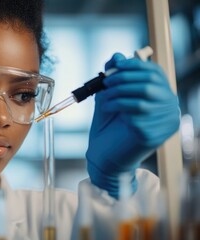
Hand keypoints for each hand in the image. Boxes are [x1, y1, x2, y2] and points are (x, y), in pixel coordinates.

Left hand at [86, 53, 179, 197]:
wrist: (104, 155)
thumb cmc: (109, 126)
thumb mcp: (111, 96)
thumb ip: (115, 77)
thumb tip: (117, 56)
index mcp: (161, 97)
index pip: (155, 73)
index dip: (134, 66)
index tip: (116, 66)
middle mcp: (168, 109)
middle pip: (150, 83)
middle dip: (123, 79)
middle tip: (106, 83)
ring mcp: (163, 124)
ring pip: (143, 96)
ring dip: (118, 93)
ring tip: (104, 99)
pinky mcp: (153, 136)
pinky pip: (136, 113)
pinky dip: (117, 107)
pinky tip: (108, 111)